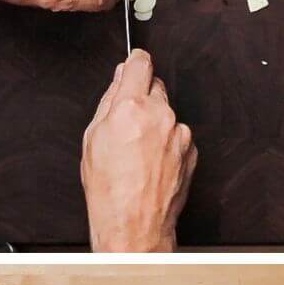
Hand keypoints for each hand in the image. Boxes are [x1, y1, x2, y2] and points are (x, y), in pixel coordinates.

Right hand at [81, 49, 196, 251]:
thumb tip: (119, 81)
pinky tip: (151, 162)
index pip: (140, 63)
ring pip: (167, 114)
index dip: (135, 62)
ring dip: (156, 124)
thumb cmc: (109, 188)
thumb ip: (109, 102)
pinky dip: (167, 143)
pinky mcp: (191, 150)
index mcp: (132, 107)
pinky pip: (177, 136)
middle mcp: (161, 116)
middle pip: (155, 88)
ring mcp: (179, 134)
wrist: (134, 222)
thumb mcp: (92, 137)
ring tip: (138, 152)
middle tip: (128, 122)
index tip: (134, 64)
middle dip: (143, 97)